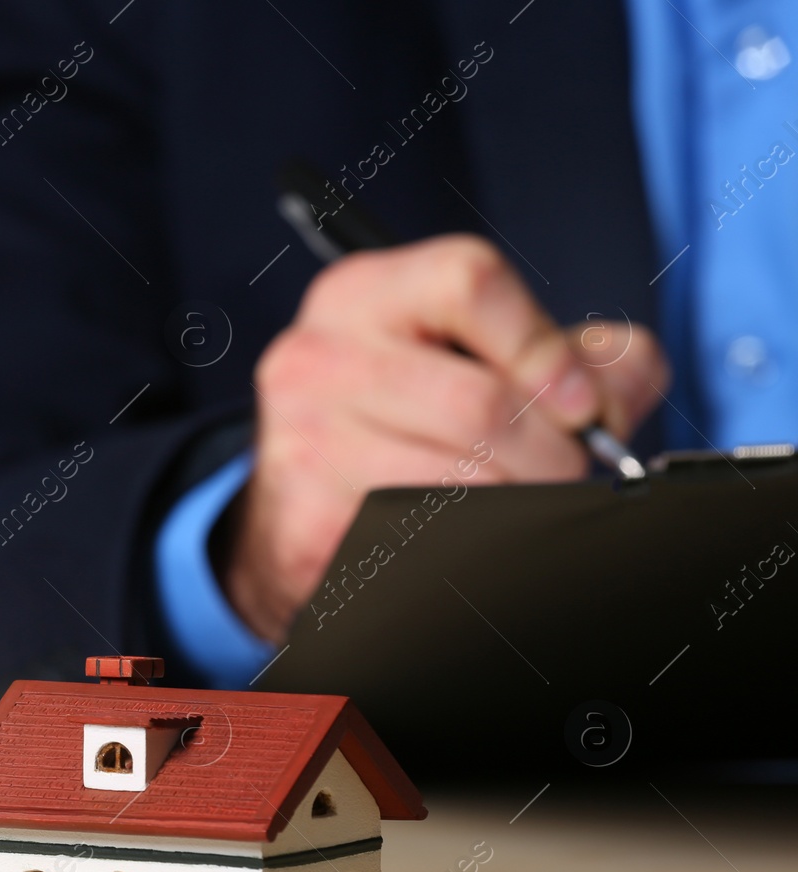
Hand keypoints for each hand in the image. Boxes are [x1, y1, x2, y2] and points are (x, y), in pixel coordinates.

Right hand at [226, 234, 668, 642]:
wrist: (300, 512)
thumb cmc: (410, 424)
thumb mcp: (484, 361)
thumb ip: (581, 359)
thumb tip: (618, 394)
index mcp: (363, 294)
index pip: (469, 282)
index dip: (546, 349)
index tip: (579, 405)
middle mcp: (319, 354)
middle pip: (480, 402)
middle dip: (549, 455)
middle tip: (557, 473)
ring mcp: (304, 437)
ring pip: (462, 482)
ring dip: (511, 504)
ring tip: (501, 501)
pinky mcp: (308, 516)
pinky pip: (427, 536)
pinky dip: (466, 542)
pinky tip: (451, 531)